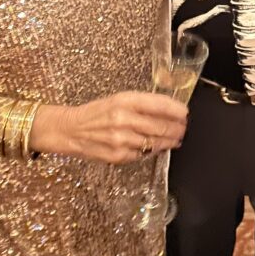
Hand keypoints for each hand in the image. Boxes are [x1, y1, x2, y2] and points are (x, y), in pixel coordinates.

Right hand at [32, 91, 187, 164]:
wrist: (70, 130)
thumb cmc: (96, 113)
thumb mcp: (118, 99)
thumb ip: (142, 105)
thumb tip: (169, 111)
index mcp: (125, 100)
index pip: (160, 105)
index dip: (176, 110)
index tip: (184, 113)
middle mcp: (124, 119)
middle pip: (162, 126)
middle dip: (177, 128)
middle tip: (183, 128)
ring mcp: (121, 139)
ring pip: (156, 142)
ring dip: (169, 141)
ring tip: (176, 139)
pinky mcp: (119, 156)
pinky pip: (143, 154)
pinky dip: (153, 150)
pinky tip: (157, 147)